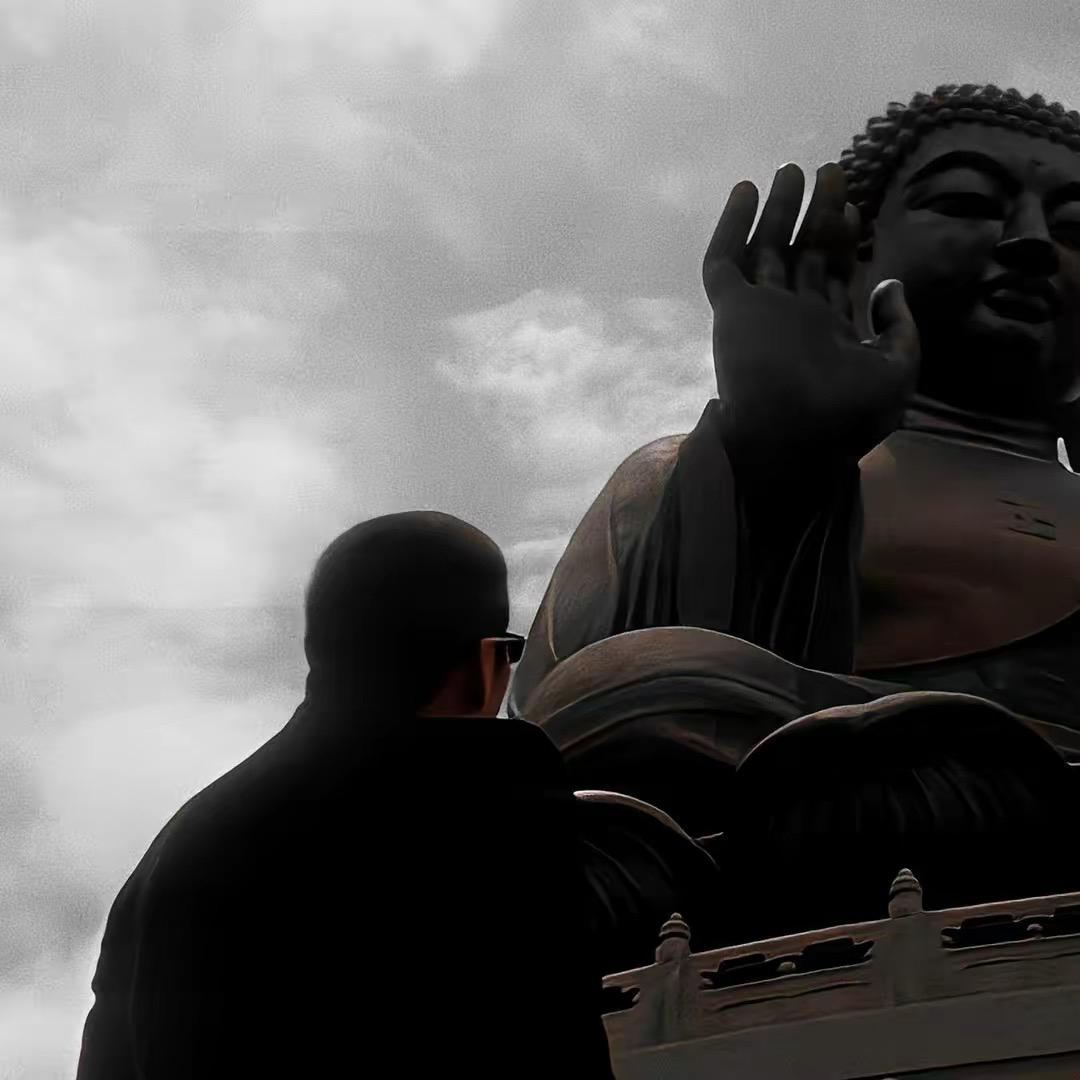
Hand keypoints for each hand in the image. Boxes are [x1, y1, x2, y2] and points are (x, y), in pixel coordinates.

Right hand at [702, 162, 919, 471]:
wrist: (792, 439)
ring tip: (789, 170)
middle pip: (802, 254)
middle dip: (815, 213)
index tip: (852, 206)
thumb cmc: (847, 415)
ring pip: (765, 250)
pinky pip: (725, 261)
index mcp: (829, 334)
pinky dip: (732, 226)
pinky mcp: (732, 310)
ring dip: (777, 210)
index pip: (833, 275)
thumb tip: (888, 286)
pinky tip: (746, 190)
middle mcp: (793, 318)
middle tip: (829, 169)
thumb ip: (899, 327)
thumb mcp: (897, 370)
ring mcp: (760, 312)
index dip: (843, 239)